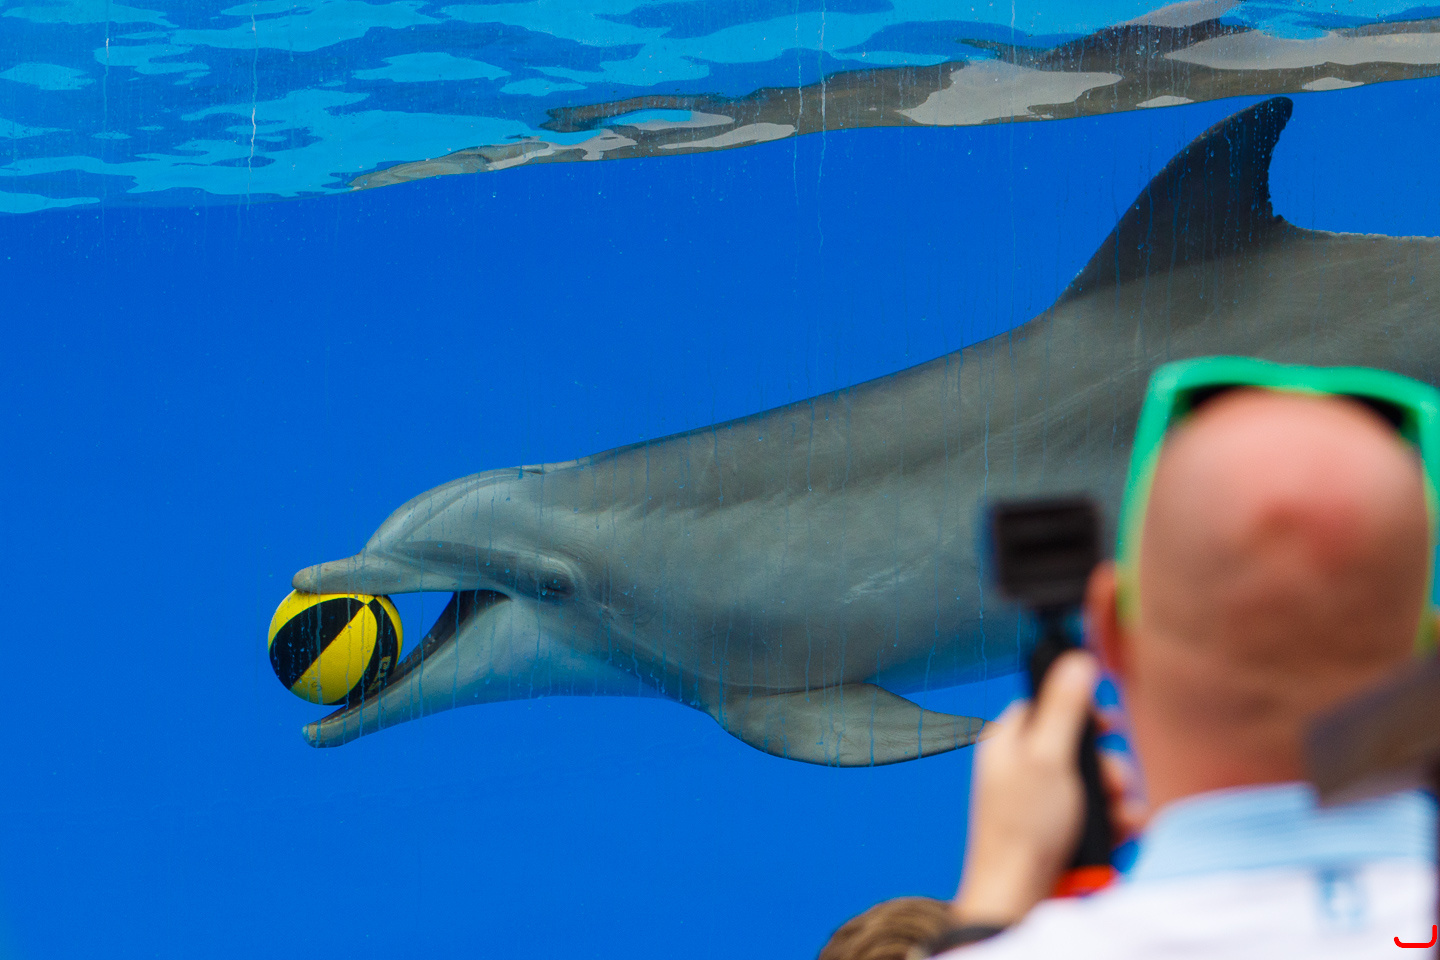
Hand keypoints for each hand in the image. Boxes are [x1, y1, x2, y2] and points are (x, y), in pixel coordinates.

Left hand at [950, 651, 1100, 926]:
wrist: (1019, 896)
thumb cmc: (1023, 828)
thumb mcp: (1048, 757)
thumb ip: (1064, 708)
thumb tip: (1074, 658)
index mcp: (1007, 742)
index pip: (1042, 705)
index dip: (1077, 710)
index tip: (1104, 721)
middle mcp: (1021, 769)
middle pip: (1076, 746)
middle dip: (1105, 764)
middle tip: (1113, 780)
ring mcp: (1039, 802)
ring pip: (1091, 782)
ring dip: (1115, 796)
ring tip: (1119, 812)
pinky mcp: (1058, 830)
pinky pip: (1095, 814)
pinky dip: (1113, 821)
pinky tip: (1121, 830)